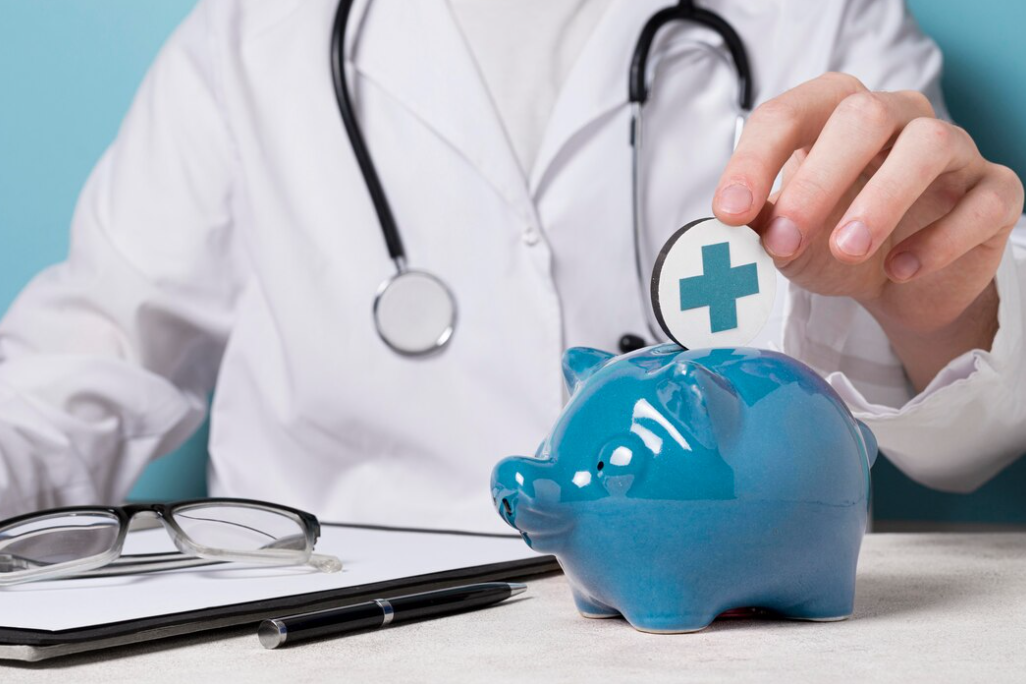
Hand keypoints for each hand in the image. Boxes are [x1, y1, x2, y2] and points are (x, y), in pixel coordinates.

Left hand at [712, 72, 1023, 390]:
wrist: (898, 285)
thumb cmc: (835, 245)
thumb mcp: (788, 239)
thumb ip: (761, 225)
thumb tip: (729, 225)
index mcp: (832, 116)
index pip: (788, 115)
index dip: (754, 161)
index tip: (729, 213)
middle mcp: (894, 118)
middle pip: (860, 115)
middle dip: (818, 178)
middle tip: (787, 238)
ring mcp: (951, 150)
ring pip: (928, 144)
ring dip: (881, 199)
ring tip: (847, 250)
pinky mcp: (993, 193)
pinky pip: (982, 200)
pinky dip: (941, 238)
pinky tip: (901, 269)